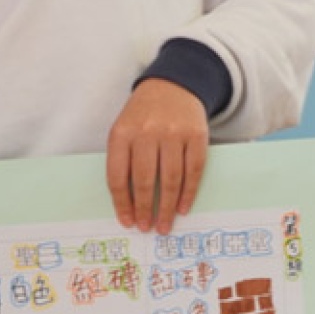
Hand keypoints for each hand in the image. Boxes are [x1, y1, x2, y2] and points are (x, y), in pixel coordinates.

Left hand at [106, 78, 208, 234]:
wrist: (173, 85)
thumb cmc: (143, 115)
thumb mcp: (123, 129)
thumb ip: (122, 160)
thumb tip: (127, 205)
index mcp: (122, 132)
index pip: (118, 176)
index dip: (122, 203)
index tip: (127, 222)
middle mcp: (147, 131)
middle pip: (144, 180)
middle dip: (145, 209)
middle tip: (146, 228)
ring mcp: (174, 132)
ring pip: (171, 178)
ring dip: (167, 207)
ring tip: (164, 224)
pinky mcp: (197, 134)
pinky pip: (194, 170)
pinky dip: (188, 193)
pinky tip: (182, 207)